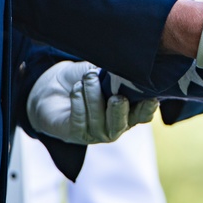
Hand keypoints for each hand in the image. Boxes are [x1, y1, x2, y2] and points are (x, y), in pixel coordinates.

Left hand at [27, 61, 155, 144]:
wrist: (52, 88)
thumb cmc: (84, 80)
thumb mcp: (103, 72)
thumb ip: (116, 74)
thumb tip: (127, 68)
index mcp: (127, 112)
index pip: (143, 115)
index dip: (147, 109)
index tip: (149, 97)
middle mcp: (114, 127)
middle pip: (121, 123)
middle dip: (119, 109)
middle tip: (116, 95)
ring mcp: (95, 133)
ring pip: (98, 120)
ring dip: (94, 95)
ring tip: (89, 77)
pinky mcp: (75, 134)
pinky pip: (80, 119)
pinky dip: (79, 100)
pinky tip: (76, 88)